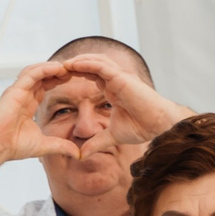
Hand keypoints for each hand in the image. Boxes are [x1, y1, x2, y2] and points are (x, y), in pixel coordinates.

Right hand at [0, 62, 82, 167]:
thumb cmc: (13, 146)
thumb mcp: (45, 145)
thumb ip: (62, 146)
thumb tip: (77, 154)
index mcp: (28, 104)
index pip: (44, 85)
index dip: (57, 80)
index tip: (72, 78)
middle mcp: (22, 96)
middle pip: (41, 75)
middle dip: (57, 70)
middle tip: (73, 68)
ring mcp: (17, 92)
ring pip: (35, 71)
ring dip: (51, 67)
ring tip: (66, 67)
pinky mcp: (14, 91)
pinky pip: (31, 74)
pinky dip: (44, 69)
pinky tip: (57, 68)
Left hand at [62, 54, 190, 146]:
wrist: (158, 125)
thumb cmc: (142, 127)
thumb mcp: (112, 136)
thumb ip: (96, 143)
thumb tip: (82, 155)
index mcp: (112, 89)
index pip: (91, 75)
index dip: (76, 74)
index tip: (59, 78)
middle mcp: (115, 80)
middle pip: (91, 64)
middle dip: (74, 64)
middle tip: (56, 68)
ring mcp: (120, 77)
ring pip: (96, 61)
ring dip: (78, 60)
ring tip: (62, 64)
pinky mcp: (123, 77)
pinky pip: (101, 66)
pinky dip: (87, 63)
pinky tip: (73, 64)